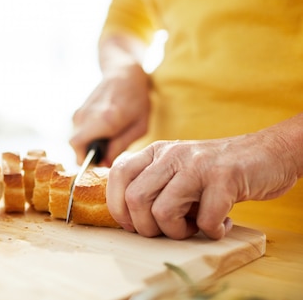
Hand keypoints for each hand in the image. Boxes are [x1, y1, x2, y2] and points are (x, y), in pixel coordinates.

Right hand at [70, 61, 149, 165]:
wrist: (123, 74)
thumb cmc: (137, 100)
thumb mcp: (138, 127)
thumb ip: (120, 146)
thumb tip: (104, 164)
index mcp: (104, 120)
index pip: (79, 147)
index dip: (88, 160)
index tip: (103, 161)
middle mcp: (86, 116)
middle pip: (76, 146)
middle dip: (89, 154)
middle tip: (108, 152)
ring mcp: (79, 113)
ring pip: (76, 139)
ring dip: (89, 144)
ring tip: (108, 138)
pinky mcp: (78, 112)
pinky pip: (78, 132)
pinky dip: (88, 136)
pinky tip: (104, 129)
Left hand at [106, 131, 299, 239]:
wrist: (267, 153)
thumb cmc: (216, 171)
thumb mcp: (177, 168)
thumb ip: (152, 183)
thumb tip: (126, 216)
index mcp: (155, 151)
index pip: (117, 174)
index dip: (118, 206)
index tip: (133, 224)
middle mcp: (171, 154)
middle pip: (135, 198)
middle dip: (147, 227)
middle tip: (169, 230)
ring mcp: (197, 165)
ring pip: (163, 211)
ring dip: (177, 232)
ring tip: (195, 227)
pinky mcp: (225, 178)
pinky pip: (205, 220)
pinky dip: (213, 231)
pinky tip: (222, 223)